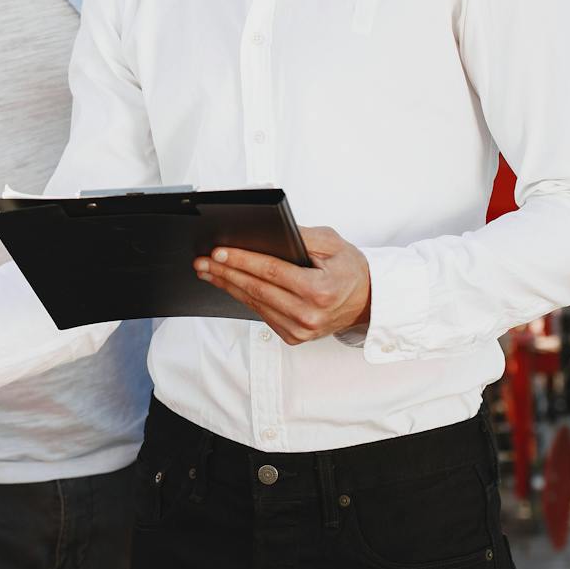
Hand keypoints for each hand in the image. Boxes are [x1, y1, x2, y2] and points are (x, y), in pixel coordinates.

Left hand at [195, 225, 371, 344]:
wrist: (367, 300)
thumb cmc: (349, 269)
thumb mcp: (332, 243)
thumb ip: (301, 236)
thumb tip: (267, 231)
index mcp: (320, 291)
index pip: (271, 272)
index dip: (242, 261)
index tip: (218, 252)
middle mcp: (309, 314)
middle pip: (257, 289)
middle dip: (225, 272)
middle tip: (202, 261)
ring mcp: (301, 329)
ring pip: (255, 304)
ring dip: (228, 286)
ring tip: (207, 271)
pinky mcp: (294, 336)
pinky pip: (261, 314)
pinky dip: (243, 298)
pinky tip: (229, 285)